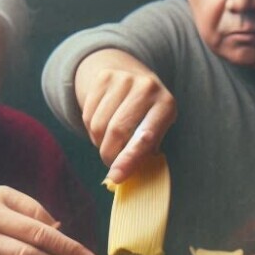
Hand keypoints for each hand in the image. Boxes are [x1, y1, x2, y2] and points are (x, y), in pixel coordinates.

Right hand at [75, 48, 176, 184]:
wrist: (134, 77)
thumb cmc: (148, 114)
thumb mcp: (156, 129)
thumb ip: (143, 151)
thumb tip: (119, 175)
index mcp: (166, 105)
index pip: (145, 137)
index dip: (129, 159)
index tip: (115, 177)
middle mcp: (147, 88)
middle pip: (117, 131)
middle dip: (110, 155)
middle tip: (112, 165)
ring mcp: (124, 79)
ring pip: (98, 125)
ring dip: (99, 143)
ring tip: (109, 143)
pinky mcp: (103, 77)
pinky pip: (88, 114)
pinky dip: (91, 130)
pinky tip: (102, 128)